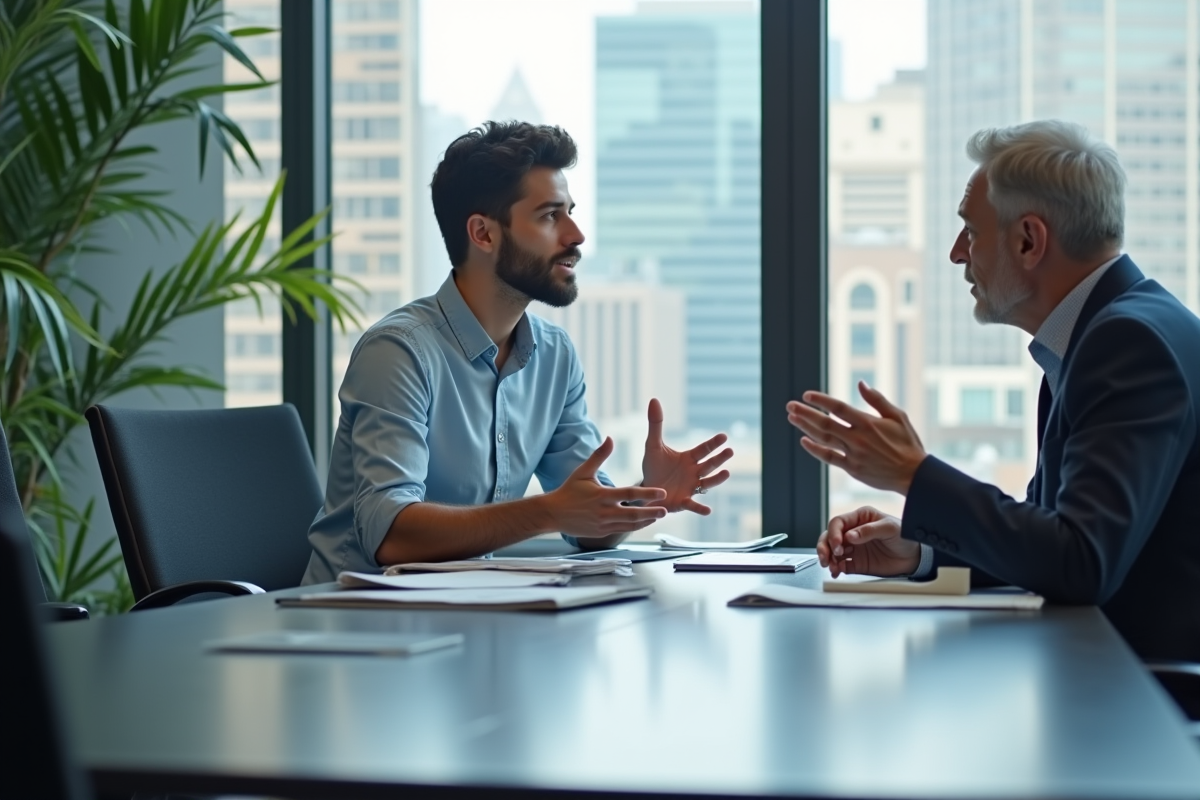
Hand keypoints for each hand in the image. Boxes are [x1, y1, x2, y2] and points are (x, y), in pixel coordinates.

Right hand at [548, 437, 667, 537]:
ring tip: (658, 516)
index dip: (648, 493)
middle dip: (651, 512)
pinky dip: (634, 527)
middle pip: (633, 513)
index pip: (630, 494)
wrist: (553, 514)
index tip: (662, 492)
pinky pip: (621, 530)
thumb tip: (609, 438)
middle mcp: (604, 511)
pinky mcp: (601, 532)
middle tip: (666, 510)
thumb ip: (599, 456)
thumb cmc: (568, 491)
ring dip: (645, 521)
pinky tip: (643, 523)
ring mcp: (603, 524)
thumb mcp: (583, 472)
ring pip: (629, 525)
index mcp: (602, 495)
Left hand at [641, 398, 732, 514]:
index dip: (713, 444)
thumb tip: (654, 399)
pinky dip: (701, 508)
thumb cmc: (653, 467)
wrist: (646, 490)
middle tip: (729, 451)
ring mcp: (691, 488)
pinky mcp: (683, 502)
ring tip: (726, 473)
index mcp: (689, 459)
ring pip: (707, 483)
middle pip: (709, 465)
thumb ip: (655, 425)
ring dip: (717, 479)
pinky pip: (694, 505)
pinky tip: (708, 510)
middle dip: (719, 458)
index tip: (724, 437)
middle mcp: (694, 473)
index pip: (703, 449)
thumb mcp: (653, 445)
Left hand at [786, 381, 926, 494]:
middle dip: (805, 413)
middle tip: (790, 406)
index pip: (838, 408)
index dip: (821, 401)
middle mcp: (858, 438)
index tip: (807, 395)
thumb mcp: (898, 416)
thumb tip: (860, 383)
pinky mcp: (852, 469)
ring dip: (805, 428)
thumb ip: (877, 400)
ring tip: (792, 418)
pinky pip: (829, 458)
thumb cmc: (908, 443)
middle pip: (825, 423)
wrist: (914, 475)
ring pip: (823, 439)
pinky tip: (804, 441)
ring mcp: (853, 455)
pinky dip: (815, 449)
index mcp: (868, 423)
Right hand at [817, 506, 919, 577]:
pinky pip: (840, 565)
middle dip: (825, 546)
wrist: (914, 557)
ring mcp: (853, 548)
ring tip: (831, 566)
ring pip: (831, 551)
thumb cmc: (904, 537)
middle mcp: (853, 532)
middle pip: (829, 536)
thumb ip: (869, 530)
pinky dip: (835, 568)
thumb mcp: (889, 528)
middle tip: (828, 557)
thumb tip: (849, 535)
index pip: (838, 523)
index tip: (838, 545)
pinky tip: (836, 571)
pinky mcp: (855, 562)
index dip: (834, 533)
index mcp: (860, 518)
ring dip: (828, 558)